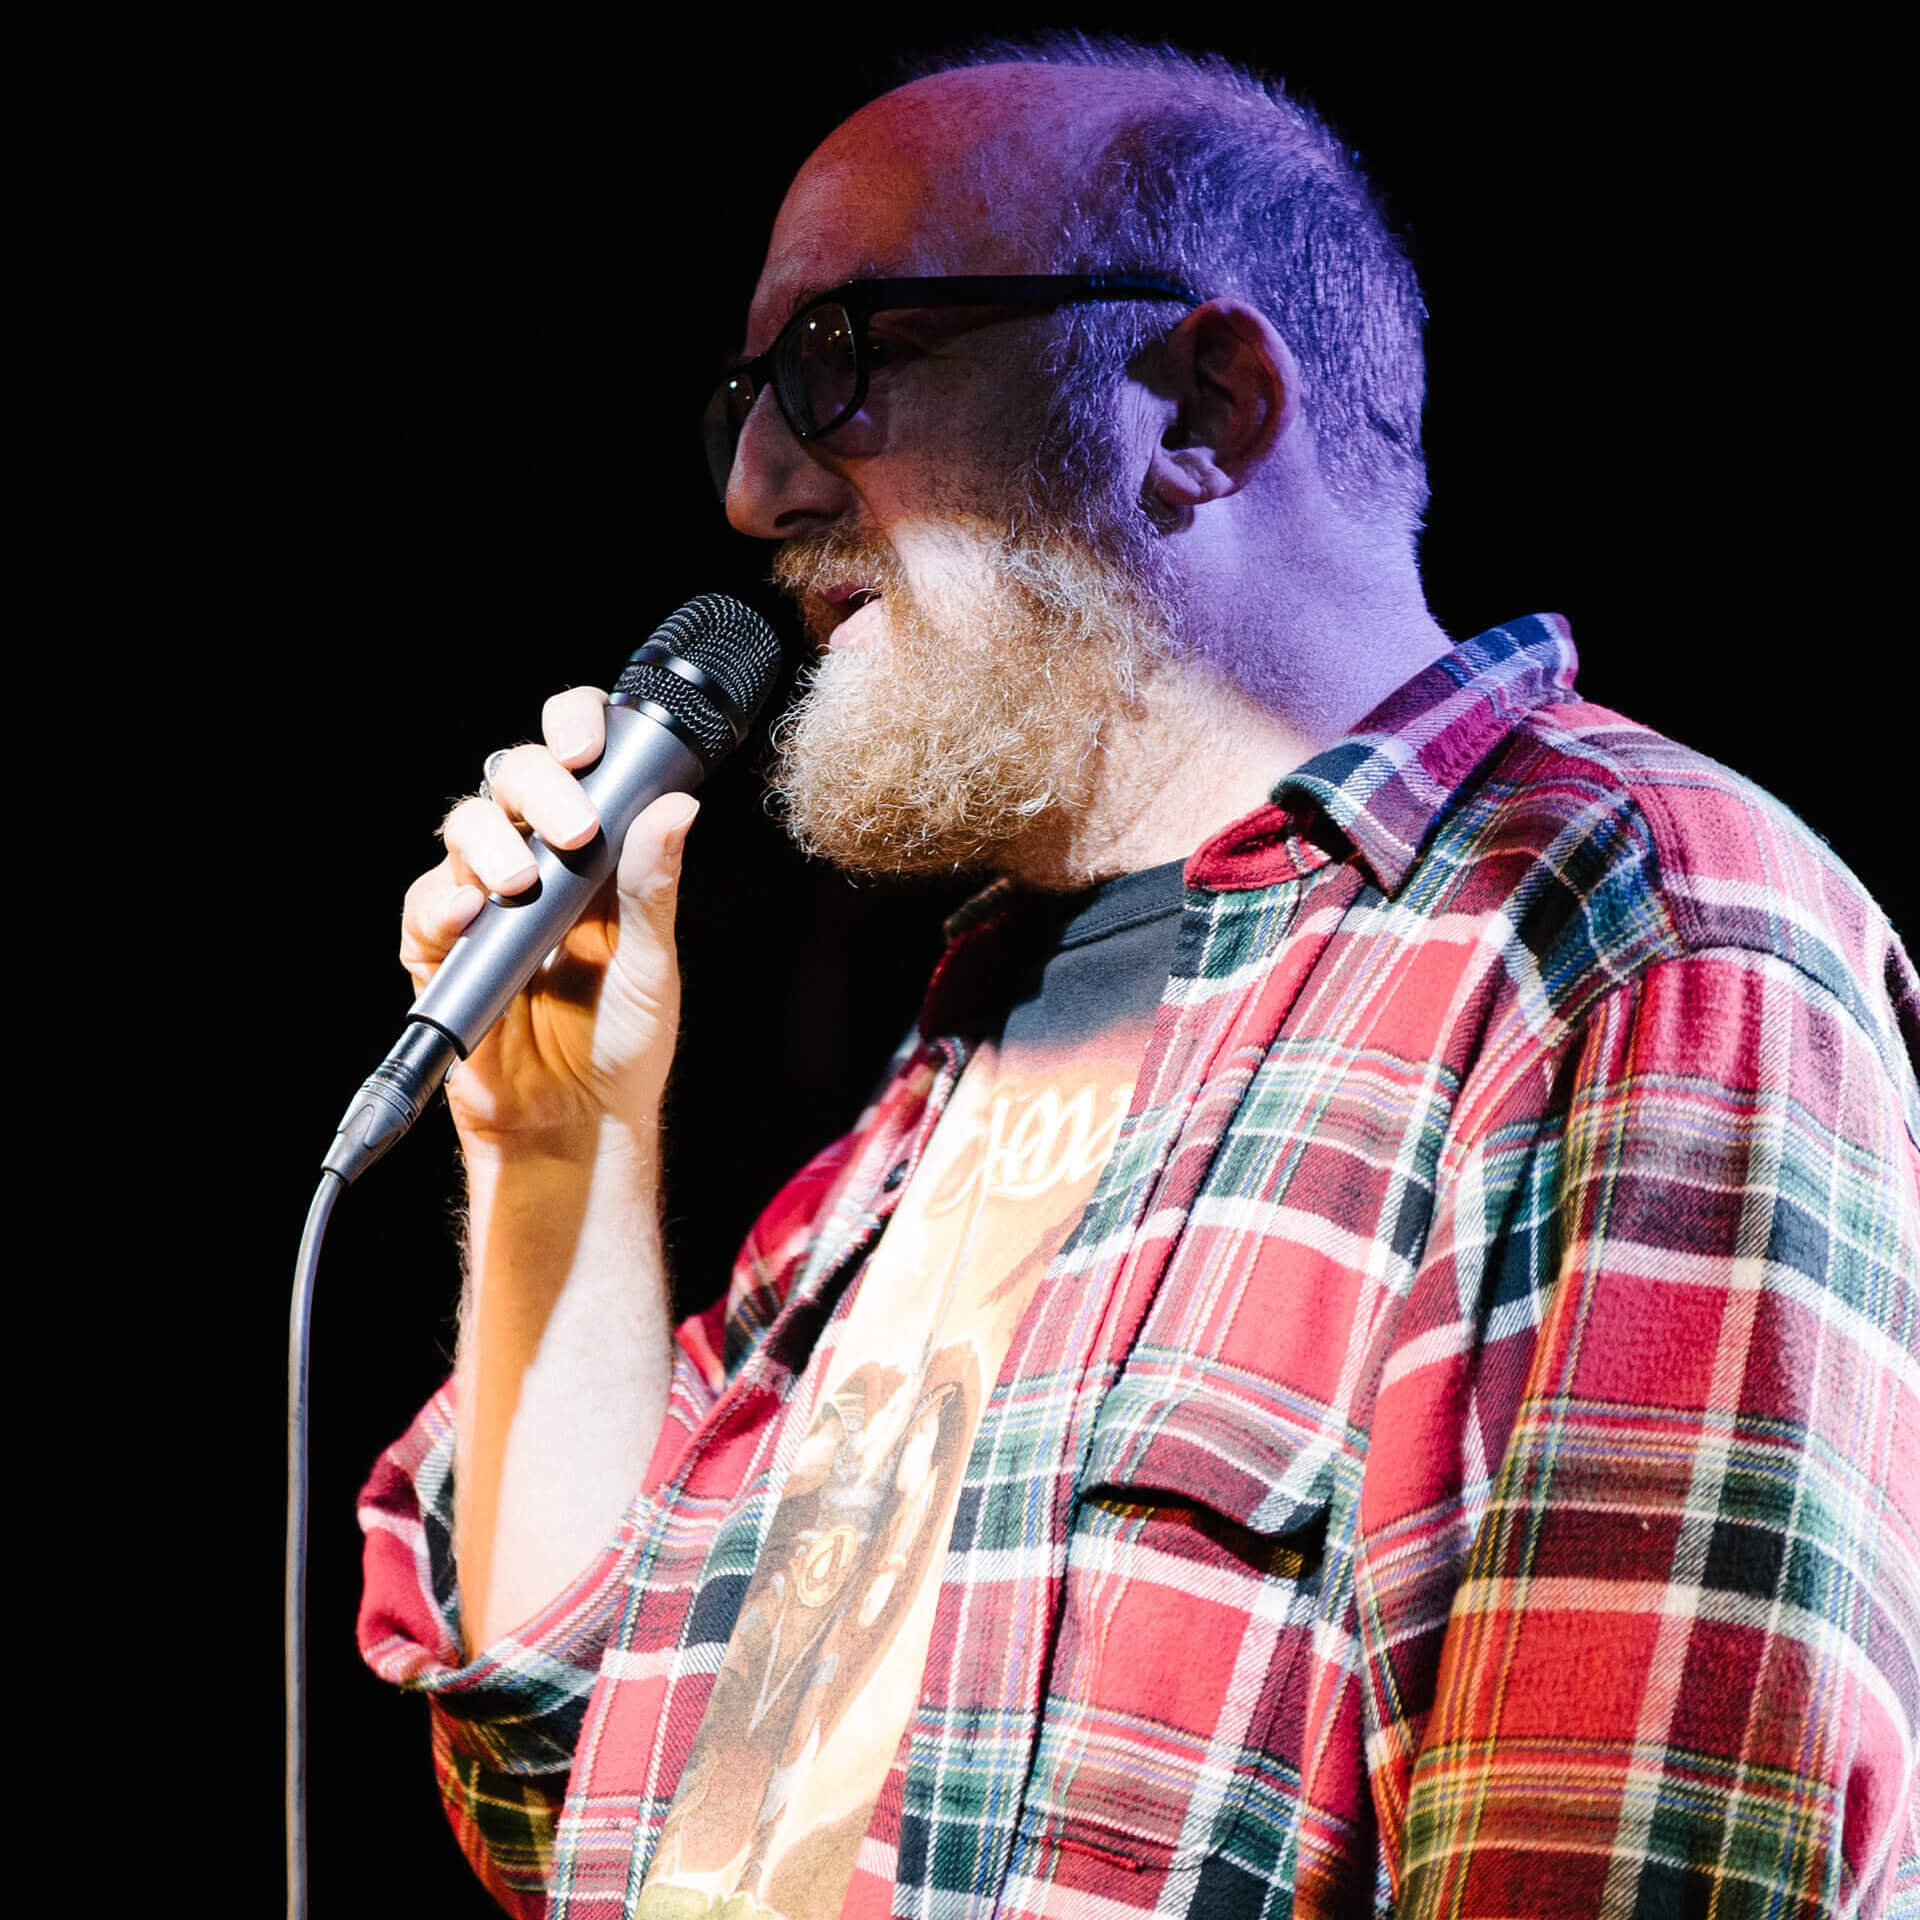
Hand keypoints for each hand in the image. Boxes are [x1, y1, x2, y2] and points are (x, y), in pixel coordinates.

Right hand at [399, 685, 697, 1149]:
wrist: (577, 1124)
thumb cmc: (622, 1043)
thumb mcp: (651, 962)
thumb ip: (655, 886)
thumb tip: (678, 807)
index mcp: (593, 850)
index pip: (574, 760)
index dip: (573, 727)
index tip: (589, 741)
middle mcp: (535, 860)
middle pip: (513, 778)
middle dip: (540, 785)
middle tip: (576, 829)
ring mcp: (484, 901)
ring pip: (465, 827)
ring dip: (492, 841)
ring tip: (523, 882)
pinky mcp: (442, 949)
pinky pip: (426, 904)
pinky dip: (444, 901)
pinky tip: (472, 912)